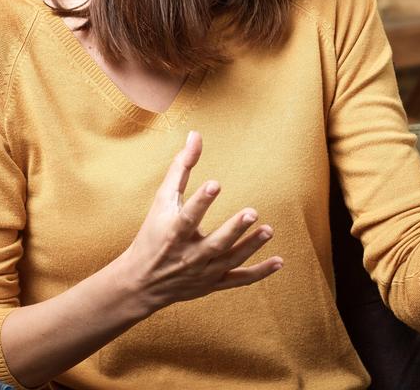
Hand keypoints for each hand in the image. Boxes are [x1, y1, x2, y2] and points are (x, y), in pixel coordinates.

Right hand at [113, 131, 282, 312]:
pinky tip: (279, 261)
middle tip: (252, 212)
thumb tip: (195, 135)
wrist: (139, 282)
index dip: (201, 201)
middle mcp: (189, 255)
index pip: (188, 217)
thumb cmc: (153, 233)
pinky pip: (238, 280)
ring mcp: (202, 272)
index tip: (215, 184)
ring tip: (269, 230)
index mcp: (173, 232)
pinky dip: (259, 273)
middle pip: (214, 243)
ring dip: (250, 247)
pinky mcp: (212, 284)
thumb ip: (181, 167)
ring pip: (229, 261)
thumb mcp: (162, 200)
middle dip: (233, 229)